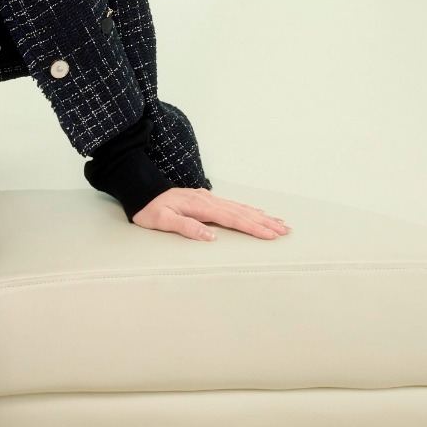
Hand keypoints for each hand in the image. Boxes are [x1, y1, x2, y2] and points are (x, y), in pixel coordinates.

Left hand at [131, 188, 290, 241]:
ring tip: (279, 223)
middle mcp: (208, 200)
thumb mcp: (162, 221)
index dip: (253, 227)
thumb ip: (186, 227)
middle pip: (242, 212)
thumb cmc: (149, 209)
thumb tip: (211, 236)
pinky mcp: (207, 199)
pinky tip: (257, 213)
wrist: (141, 191)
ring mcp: (209, 198)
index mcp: (200, 206)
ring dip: (261, 216)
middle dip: (265, 222)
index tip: (271, 235)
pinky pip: (233, 205)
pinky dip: (248, 210)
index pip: (232, 219)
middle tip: (285, 230)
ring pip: (240, 207)